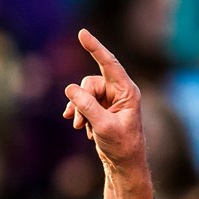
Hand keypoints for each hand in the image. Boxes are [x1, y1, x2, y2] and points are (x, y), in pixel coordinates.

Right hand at [63, 29, 153, 198]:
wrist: (124, 165)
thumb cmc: (121, 146)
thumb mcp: (103, 126)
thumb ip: (88, 106)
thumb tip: (70, 89)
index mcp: (127, 92)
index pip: (109, 64)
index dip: (95, 48)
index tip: (82, 33)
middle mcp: (120, 92)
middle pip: (90, 83)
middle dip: (81, 100)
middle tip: (77, 121)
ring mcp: (110, 100)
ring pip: (84, 93)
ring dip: (78, 109)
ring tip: (78, 127)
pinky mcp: (102, 109)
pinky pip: (84, 103)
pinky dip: (80, 114)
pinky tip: (82, 129)